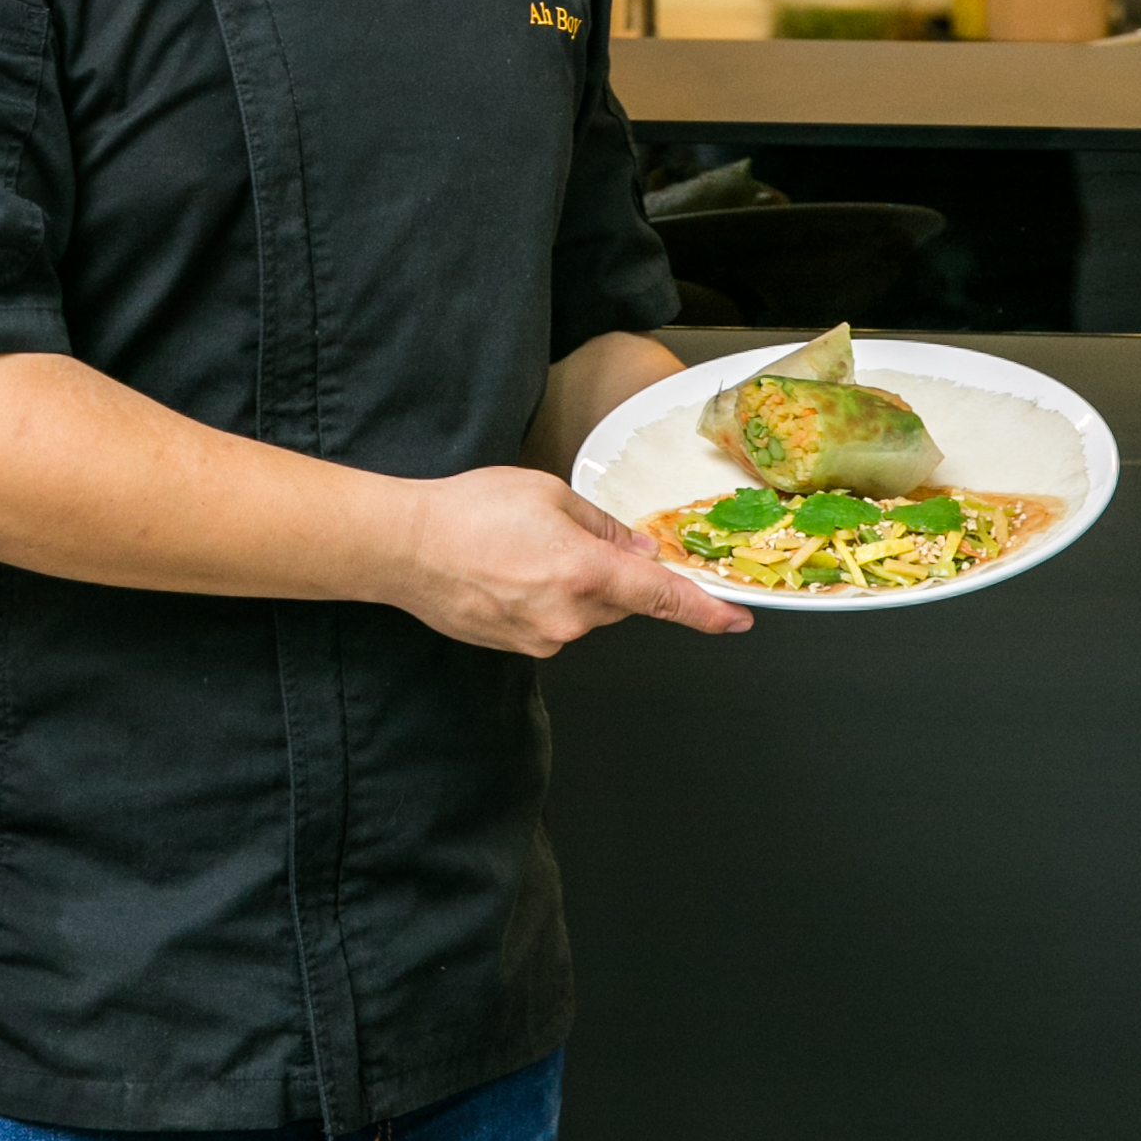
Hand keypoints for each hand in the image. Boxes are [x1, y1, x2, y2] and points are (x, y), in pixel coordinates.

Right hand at [387, 464, 751, 655]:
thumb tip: (640, 552)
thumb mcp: (549, 494)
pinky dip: (546, 598)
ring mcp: (543, 638)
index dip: (705, 611)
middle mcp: (570, 617)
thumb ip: (605, 527)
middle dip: (611, 572)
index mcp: (585, 572)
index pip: (663, 599)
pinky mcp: (519, 647)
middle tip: (565, 535)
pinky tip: (509, 571)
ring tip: (523, 550)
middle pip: (621, 601)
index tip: (736, 619)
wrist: (404, 546)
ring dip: (574, 584)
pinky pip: (555, 623)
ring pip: (587, 613)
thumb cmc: (469, 511)